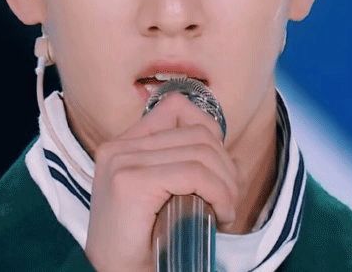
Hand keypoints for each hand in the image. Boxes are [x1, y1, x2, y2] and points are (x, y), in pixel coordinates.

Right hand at [84, 92, 238, 271]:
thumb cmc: (142, 244)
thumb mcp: (161, 196)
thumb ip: (183, 167)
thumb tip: (233, 158)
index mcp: (122, 145)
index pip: (176, 107)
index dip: (210, 132)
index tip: (219, 170)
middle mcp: (118, 147)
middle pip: (196, 132)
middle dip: (226, 166)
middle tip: (229, 201)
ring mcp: (122, 162)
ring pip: (200, 152)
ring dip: (227, 183)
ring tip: (226, 210)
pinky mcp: (131, 182)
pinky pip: (194, 173)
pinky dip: (219, 193)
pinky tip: (221, 215)